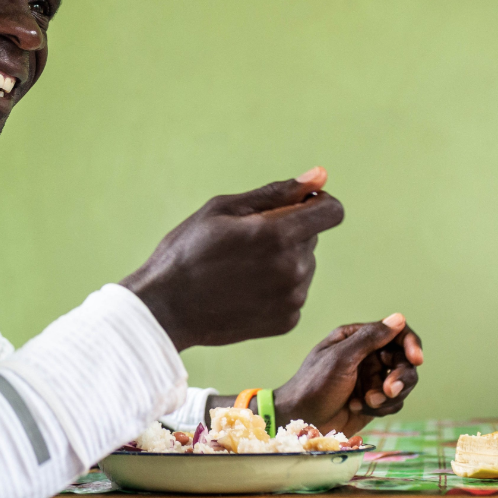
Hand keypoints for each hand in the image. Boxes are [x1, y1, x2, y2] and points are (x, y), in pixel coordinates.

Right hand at [122, 167, 343, 350]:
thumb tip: (319, 176)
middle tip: (242, 244)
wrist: (165, 308)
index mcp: (279, 235)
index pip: (332, 211)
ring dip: (281, 261)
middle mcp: (294, 268)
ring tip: (238, 270)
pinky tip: (243, 291)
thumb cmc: (188, 251)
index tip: (295, 206)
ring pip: (303, 265)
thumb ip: (276, 193)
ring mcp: (293, 298)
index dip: (317, 203)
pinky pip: (294, 292)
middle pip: (311, 237)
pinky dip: (275, 288)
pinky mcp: (288, 320)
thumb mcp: (223, 209)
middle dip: (286, 233)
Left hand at [271, 313, 423, 436]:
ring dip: (389, 395)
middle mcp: (366, 355)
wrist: (302, 420)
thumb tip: (399, 318)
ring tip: (368, 402)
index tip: (416, 359)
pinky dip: (382, 407)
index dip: (410, 344)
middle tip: (388, 390)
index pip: (395, 333)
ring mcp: (371, 378)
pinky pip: (395, 401)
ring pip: (403, 382)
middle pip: (403, 360)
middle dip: (400, 377)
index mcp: (356, 338)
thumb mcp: (341, 358)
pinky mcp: (375, 400)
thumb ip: (369, 338)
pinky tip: (359, 408)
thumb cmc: (315, 385)